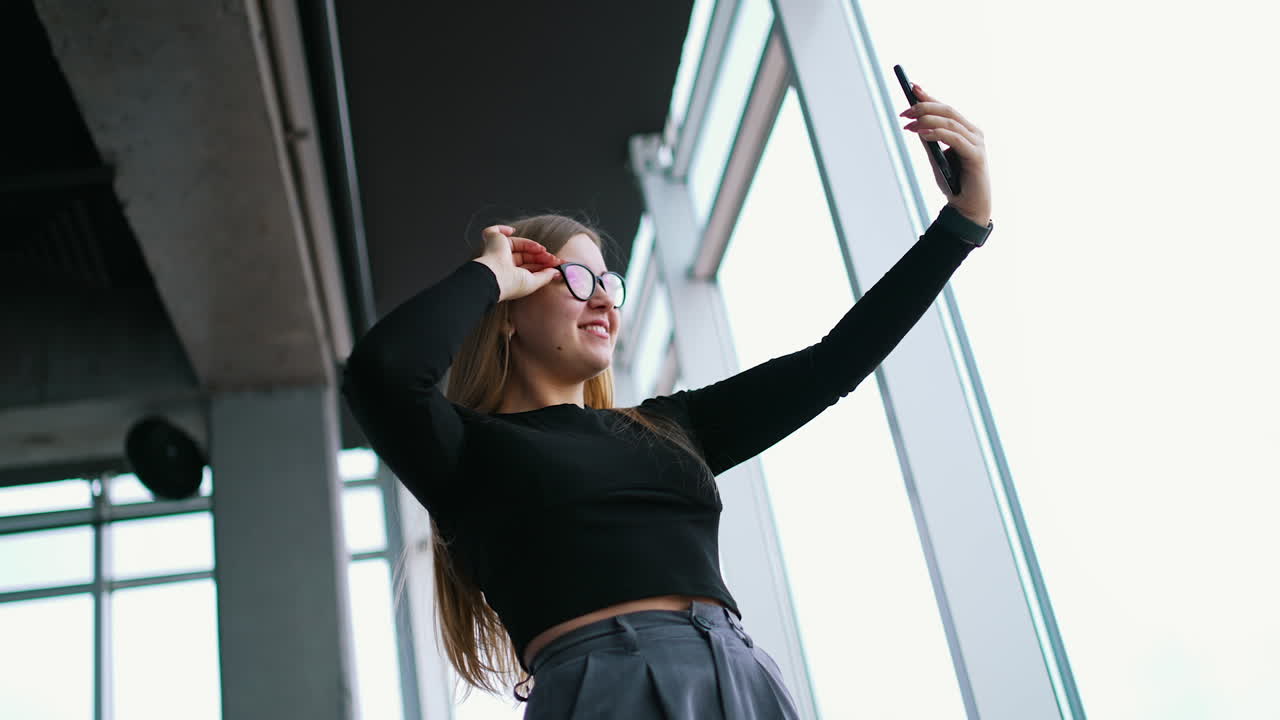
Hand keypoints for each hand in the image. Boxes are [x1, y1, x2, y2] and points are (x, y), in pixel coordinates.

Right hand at [477, 225, 562, 301]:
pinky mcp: (492, 240)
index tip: (558, 265)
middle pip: (526, 256)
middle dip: (542, 256)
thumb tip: (557, 272)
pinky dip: (503, 228)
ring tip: (542, 250)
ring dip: (532, 245)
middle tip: (554, 259)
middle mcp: (504, 264)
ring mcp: (498, 251)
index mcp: (511, 275)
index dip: (544, 265)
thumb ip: (545, 276)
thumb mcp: (533, 282)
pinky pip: (495, 230)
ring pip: (518, 244)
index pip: (530, 267)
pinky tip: (512, 230)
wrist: (495, 276)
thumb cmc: (511, 283)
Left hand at [900, 84, 990, 225]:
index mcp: (966, 131)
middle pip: (948, 111)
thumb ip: (929, 140)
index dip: (929, 97)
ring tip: (908, 125)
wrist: (967, 207)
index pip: (946, 109)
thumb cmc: (953, 182)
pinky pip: (954, 139)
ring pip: (950, 123)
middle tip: (904, 112)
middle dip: (924, 107)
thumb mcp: (936, 158)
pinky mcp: (976, 155)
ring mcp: (977, 143)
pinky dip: (937, 134)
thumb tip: (915, 123)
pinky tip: (922, 134)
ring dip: (927, 121)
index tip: (911, 87)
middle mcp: (974, 133)